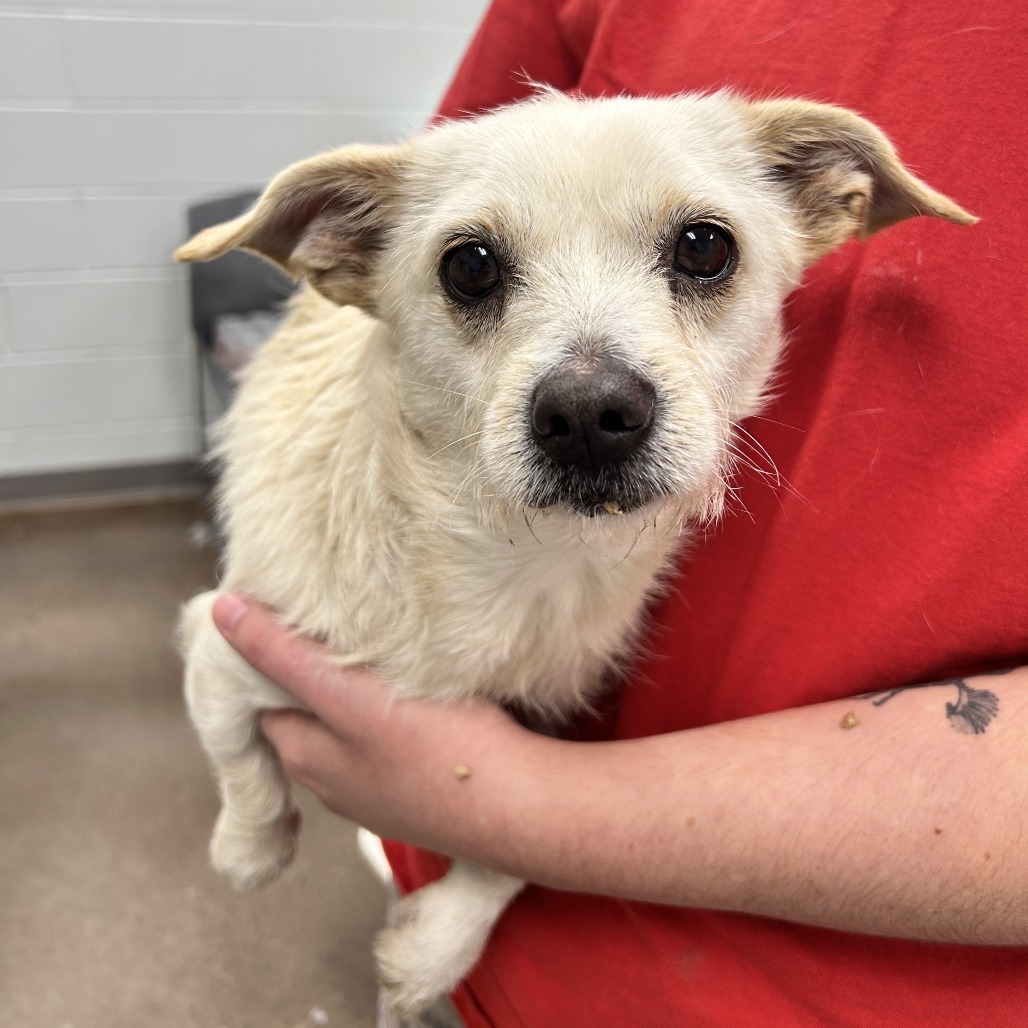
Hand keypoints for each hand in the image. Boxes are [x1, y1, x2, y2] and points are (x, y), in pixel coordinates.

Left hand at [211, 594, 528, 851]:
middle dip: (316, 676)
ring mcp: (378, 795)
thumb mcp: (347, 692)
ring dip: (356, 700)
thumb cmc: (435, 747)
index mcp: (304, 757)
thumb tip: (221, 613)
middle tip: (341, 629)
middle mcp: (333, 783)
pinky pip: (390, 750)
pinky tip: (420, 704)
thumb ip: (283, 655)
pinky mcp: (419, 795)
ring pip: (350, 733)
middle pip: (308, 716)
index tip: (291, 620)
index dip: (270, 658)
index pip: (264, 699)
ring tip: (381, 658)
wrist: (518, 805)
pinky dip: (391, 723)